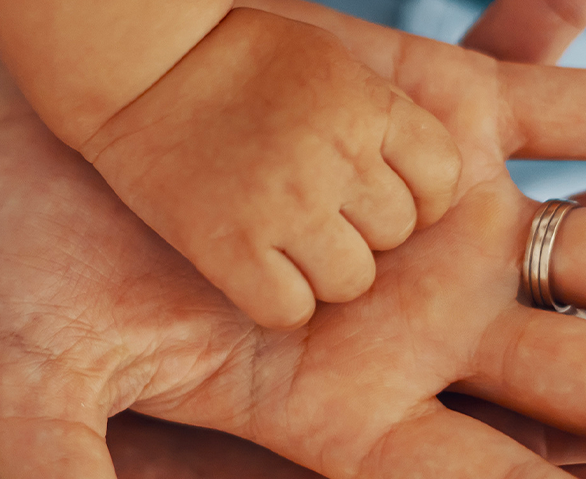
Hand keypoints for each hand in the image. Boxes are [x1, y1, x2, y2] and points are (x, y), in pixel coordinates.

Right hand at [84, 7, 459, 327]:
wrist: (142, 60)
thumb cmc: (241, 60)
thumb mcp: (338, 66)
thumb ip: (388, 121)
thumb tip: (440, 186)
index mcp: (371, 107)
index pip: (443, 181)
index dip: (415, 195)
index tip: (372, 187)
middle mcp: (338, 157)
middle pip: (399, 236)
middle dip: (365, 231)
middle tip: (313, 208)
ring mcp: (284, 204)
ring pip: (351, 282)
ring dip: (323, 272)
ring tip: (282, 237)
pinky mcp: (228, 246)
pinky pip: (289, 310)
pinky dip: (275, 301)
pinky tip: (251, 268)